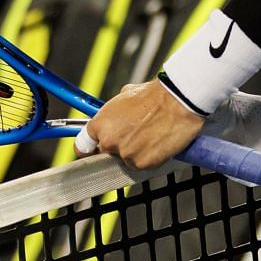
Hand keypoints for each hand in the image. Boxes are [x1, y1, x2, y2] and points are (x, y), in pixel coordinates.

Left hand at [74, 78, 204, 172]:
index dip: (90, 149)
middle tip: (133, 137)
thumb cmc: (154, 96)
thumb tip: (115, 116)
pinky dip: (150, 158)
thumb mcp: (124, 96)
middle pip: (106, 154)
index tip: (92, 151)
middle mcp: (109, 142)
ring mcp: (125, 155)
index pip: (83, 147)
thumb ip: (114, 112)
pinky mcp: (142, 164)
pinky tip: (158, 142)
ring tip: (150, 136)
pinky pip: (143, 165)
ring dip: (135, 153)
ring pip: (126, 161)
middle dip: (117, 148)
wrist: (176, 101)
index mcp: (100, 125)